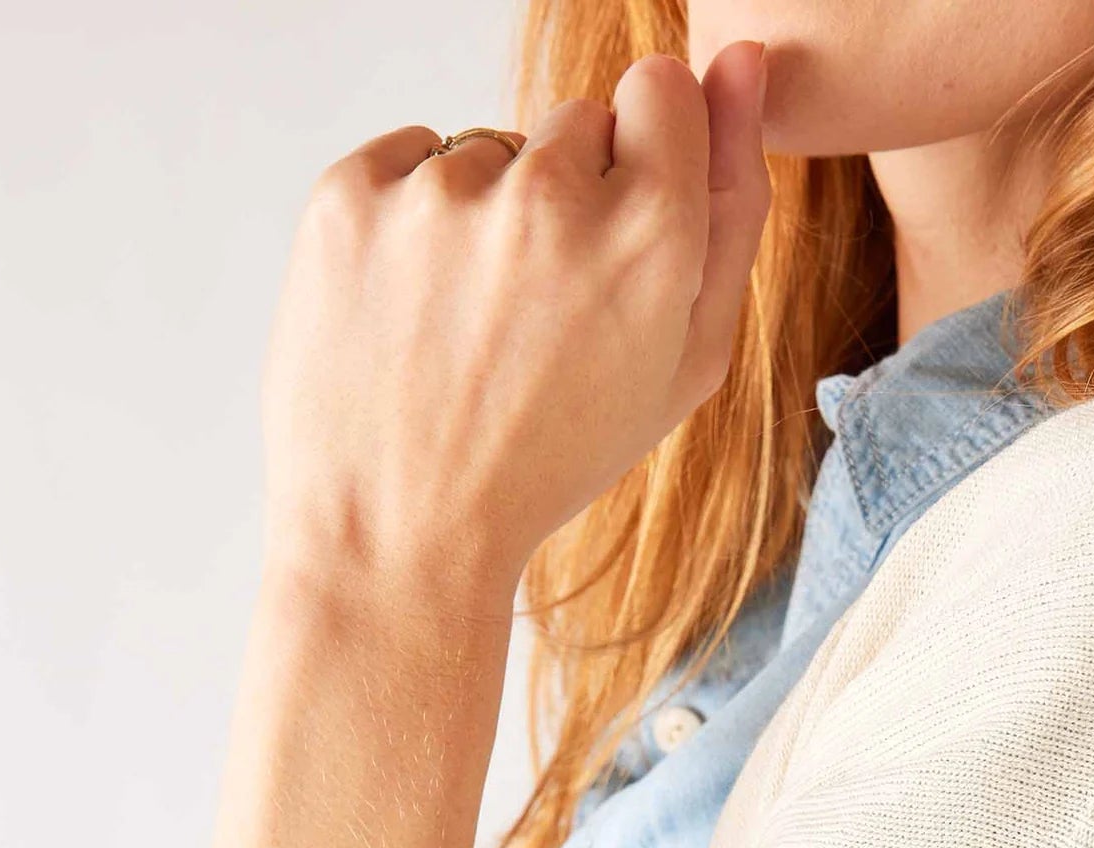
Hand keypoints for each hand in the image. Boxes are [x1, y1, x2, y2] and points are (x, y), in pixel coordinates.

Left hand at [260, 41, 770, 595]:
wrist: (400, 538)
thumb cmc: (548, 462)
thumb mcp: (682, 368)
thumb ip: (733, 210)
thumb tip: (743, 62)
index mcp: (651, 239)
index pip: (664, 89)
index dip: (643, 164)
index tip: (614, 236)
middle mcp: (548, 197)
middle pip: (575, 124)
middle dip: (567, 200)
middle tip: (538, 322)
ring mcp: (440, 194)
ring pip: (487, 150)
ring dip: (485, 219)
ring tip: (468, 333)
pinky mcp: (350, 197)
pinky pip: (404, 161)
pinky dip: (408, 222)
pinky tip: (414, 315)